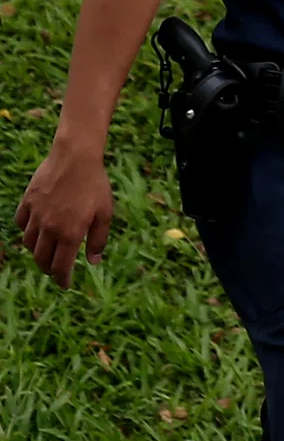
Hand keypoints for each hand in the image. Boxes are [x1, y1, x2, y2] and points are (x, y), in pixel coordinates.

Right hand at [14, 147, 113, 289]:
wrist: (76, 157)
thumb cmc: (95, 184)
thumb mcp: (105, 213)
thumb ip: (99, 240)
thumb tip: (93, 262)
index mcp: (70, 234)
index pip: (60, 267)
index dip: (62, 279)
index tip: (65, 284)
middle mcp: (49, 228)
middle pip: (41, 259)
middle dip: (48, 269)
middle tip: (56, 270)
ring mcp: (36, 215)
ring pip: (29, 243)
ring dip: (37, 251)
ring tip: (47, 250)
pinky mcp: (28, 202)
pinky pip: (21, 223)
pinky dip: (26, 230)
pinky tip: (35, 229)